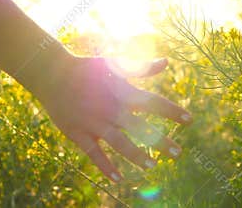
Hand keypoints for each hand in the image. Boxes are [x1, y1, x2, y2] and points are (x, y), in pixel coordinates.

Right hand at [33, 55, 191, 181]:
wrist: (52, 74)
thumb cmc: (86, 68)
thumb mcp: (114, 64)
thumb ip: (141, 66)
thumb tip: (166, 62)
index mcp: (122, 93)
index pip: (154, 103)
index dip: (172, 112)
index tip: (189, 120)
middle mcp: (111, 110)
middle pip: (141, 129)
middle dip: (161, 142)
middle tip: (178, 153)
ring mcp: (94, 124)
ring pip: (120, 144)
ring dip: (137, 156)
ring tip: (151, 166)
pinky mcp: (78, 134)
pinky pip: (94, 154)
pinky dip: (105, 167)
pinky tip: (118, 179)